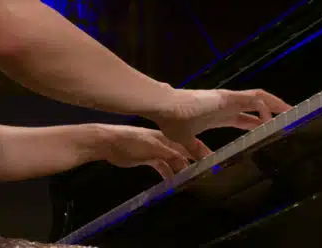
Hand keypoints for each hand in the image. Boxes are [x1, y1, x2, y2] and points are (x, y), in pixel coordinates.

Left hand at [95, 124, 210, 178]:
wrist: (108, 142)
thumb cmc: (130, 141)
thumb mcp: (152, 148)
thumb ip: (170, 155)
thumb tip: (187, 165)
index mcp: (168, 137)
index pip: (189, 145)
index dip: (201, 153)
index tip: (213, 162)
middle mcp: (165, 143)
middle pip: (183, 154)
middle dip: (194, 163)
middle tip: (205, 175)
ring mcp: (156, 150)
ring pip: (173, 162)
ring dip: (181, 171)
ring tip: (190, 183)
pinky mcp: (148, 158)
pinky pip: (162, 167)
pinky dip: (168, 174)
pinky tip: (172, 183)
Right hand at [150, 89, 291, 158]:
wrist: (164, 108)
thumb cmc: (173, 120)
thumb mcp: (187, 141)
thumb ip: (197, 151)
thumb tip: (202, 164)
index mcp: (221, 115)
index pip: (248, 118)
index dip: (261, 122)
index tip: (274, 129)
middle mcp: (228, 105)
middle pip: (258, 105)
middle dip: (275, 112)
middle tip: (291, 119)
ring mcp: (229, 99)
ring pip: (259, 97)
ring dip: (276, 104)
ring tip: (291, 111)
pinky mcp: (227, 96)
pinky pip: (252, 98)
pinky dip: (264, 105)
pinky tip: (270, 117)